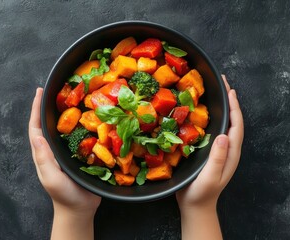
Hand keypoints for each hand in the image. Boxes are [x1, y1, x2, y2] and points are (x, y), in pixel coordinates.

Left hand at [29, 88, 100, 239]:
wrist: (80, 208)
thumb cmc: (64, 195)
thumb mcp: (51, 178)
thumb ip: (43, 159)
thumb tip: (36, 137)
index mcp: (43, 152)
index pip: (36, 127)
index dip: (35, 109)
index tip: (38, 92)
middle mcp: (52, 148)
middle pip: (48, 123)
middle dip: (49, 105)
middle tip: (55, 88)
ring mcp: (65, 151)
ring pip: (63, 127)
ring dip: (64, 112)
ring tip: (72, 96)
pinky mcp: (79, 153)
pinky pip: (78, 135)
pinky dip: (81, 123)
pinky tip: (89, 115)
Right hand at [176, 75, 243, 239]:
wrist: (195, 206)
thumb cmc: (201, 193)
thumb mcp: (210, 177)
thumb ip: (218, 158)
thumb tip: (223, 135)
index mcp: (230, 153)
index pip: (236, 125)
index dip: (234, 107)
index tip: (229, 90)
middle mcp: (227, 149)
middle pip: (232, 121)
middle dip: (230, 101)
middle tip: (222, 83)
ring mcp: (219, 150)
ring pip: (224, 124)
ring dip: (222, 107)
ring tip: (214, 92)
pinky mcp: (209, 151)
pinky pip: (213, 130)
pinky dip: (211, 117)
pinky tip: (200, 112)